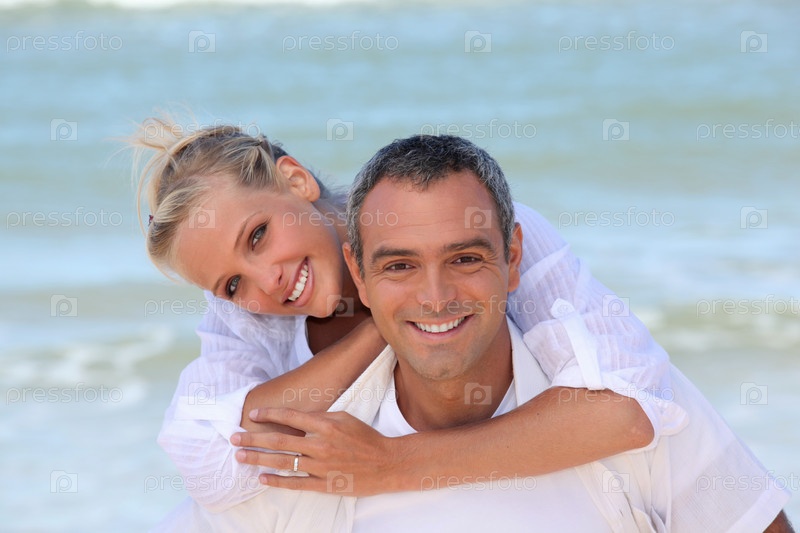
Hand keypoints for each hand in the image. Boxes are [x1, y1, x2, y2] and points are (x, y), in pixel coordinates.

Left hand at [231, 408, 403, 495]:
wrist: (387, 463)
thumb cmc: (366, 438)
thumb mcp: (344, 418)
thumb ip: (320, 417)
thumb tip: (296, 417)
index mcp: (326, 424)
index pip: (290, 416)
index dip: (269, 414)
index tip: (253, 414)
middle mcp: (321, 444)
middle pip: (280, 440)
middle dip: (254, 438)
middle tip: (234, 437)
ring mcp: (322, 466)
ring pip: (283, 462)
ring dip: (258, 458)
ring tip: (240, 456)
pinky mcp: (325, 484)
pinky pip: (296, 483)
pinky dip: (277, 481)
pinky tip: (262, 478)